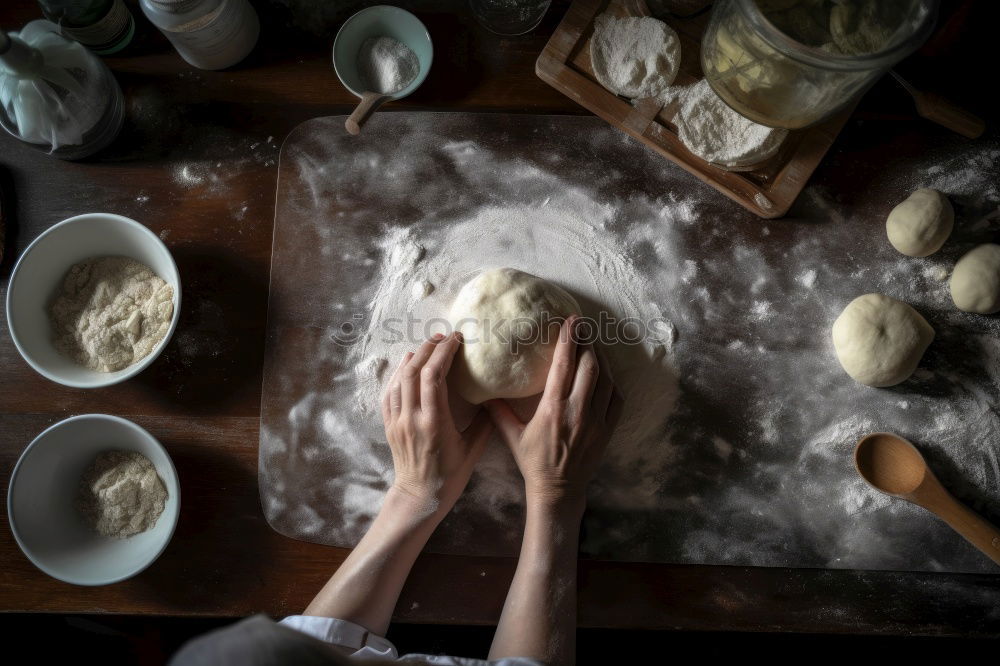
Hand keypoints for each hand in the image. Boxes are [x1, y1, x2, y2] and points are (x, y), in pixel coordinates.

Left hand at [382, 332, 493, 514]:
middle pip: (414, 371)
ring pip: (399, 378)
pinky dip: (397, 374)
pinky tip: (406, 365)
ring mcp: (397, 421)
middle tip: (444, 337)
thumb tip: (493, 397)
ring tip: (428, 346)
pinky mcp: (389, 425)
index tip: (456, 340)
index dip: (444, 352)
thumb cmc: (449, 476)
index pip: (433, 376)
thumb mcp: (473, 450)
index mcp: (434, 422)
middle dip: (428, 348)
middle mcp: (412, 418)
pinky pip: (389, 392)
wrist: (419, 497)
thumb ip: (484, 422)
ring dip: (413, 357)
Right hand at [486, 316, 622, 508]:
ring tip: (594, 341)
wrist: (559, 490)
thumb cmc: (534, 462)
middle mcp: (578, 412)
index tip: (571, 321)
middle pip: (590, 366)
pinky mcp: (608, 429)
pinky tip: (605, 371)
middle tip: (584, 324)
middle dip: (588, 341)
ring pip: (606, 379)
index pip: (564, 366)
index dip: (569, 340)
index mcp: (553, 410)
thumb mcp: (512, 436)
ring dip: (601, 357)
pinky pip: (616, 398)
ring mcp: (597, 421)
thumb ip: (498, 411)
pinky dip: (612, 380)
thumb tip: (484, 391)